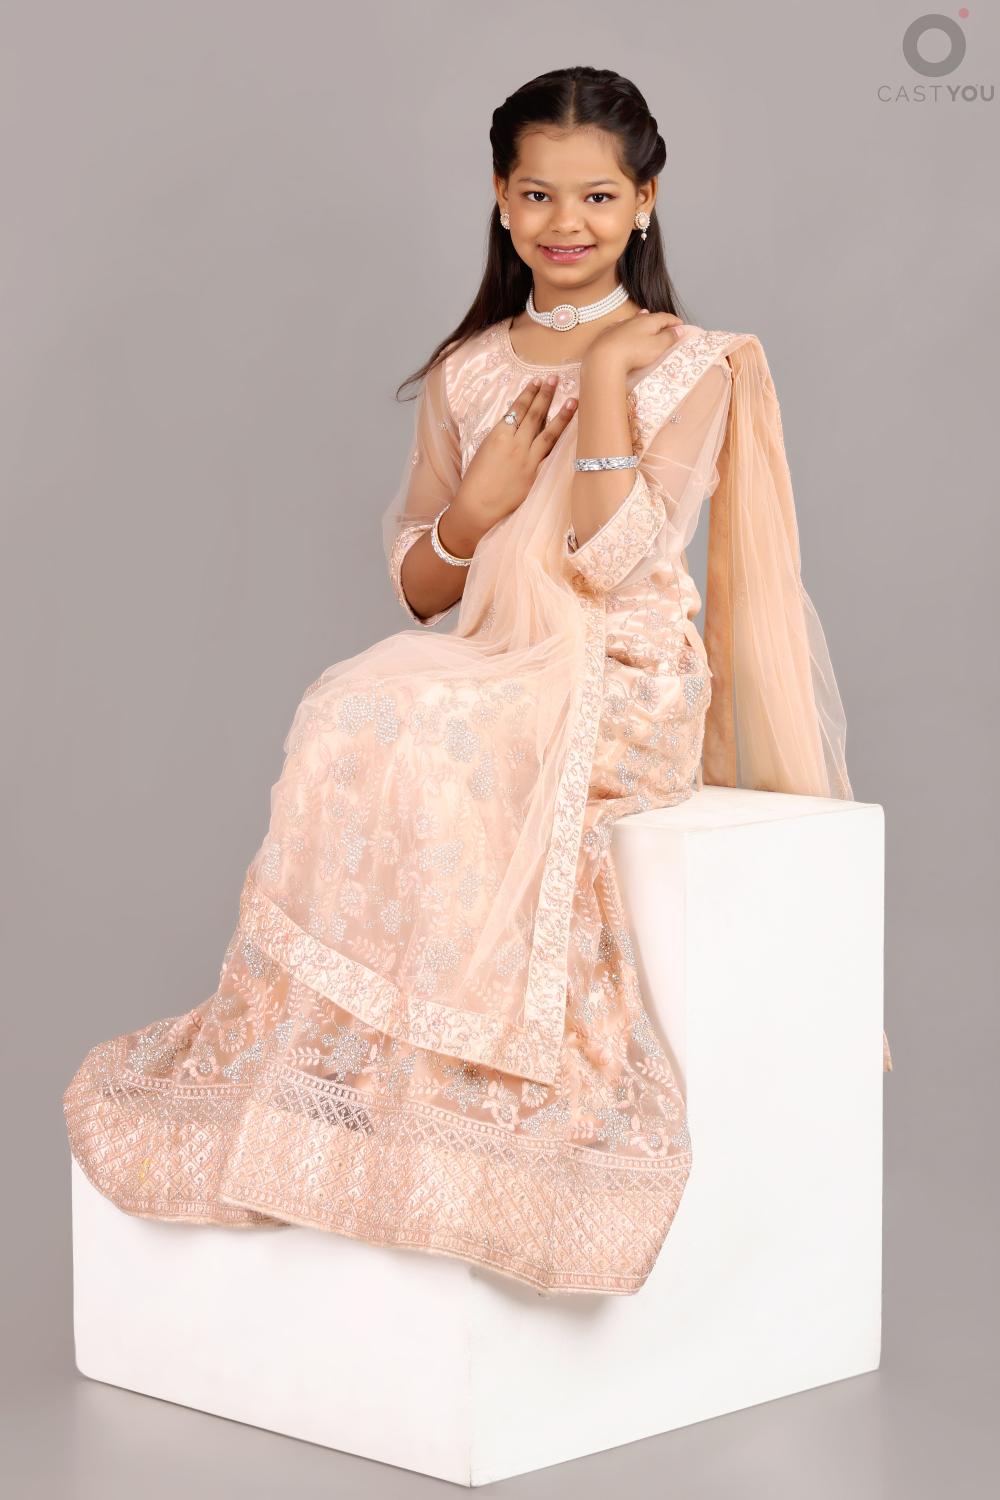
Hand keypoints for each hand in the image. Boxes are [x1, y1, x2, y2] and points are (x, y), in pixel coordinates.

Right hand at [445, 376, 577, 542]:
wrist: (477, 506)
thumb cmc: (476, 480)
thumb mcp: (484, 450)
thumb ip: (502, 436)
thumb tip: (517, 425)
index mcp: (498, 436)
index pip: (517, 409)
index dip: (528, 394)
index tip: (537, 381)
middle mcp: (514, 444)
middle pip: (533, 415)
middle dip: (545, 396)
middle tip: (555, 379)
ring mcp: (526, 459)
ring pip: (547, 432)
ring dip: (560, 415)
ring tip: (572, 400)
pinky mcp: (534, 474)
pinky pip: (549, 454)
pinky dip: (559, 441)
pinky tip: (569, 431)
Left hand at [582, 309, 684, 377]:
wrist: (604, 358)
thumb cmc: (634, 353)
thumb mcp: (657, 346)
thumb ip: (669, 337)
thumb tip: (679, 329)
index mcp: (648, 321)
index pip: (665, 317)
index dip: (674, 321)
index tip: (681, 325)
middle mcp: (633, 320)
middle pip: (649, 317)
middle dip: (659, 319)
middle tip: (665, 323)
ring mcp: (619, 326)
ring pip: (633, 319)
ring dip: (642, 319)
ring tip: (646, 315)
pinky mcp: (607, 335)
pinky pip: (620, 326)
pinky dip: (627, 326)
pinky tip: (624, 327)